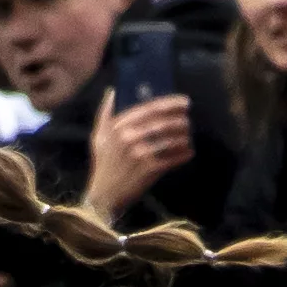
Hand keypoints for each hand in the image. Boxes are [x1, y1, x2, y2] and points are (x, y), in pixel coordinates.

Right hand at [81, 94, 195, 222]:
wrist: (105, 195)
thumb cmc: (104, 164)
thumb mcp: (98, 136)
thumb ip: (105, 112)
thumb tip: (113, 92)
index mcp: (119, 126)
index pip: (150, 108)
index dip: (170, 103)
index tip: (184, 101)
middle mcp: (129, 138)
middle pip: (163, 123)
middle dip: (180, 119)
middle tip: (188, 119)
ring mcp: (141, 155)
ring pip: (170, 140)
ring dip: (183, 136)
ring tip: (188, 135)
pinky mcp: (149, 170)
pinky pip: (172, 158)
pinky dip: (183, 154)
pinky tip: (188, 152)